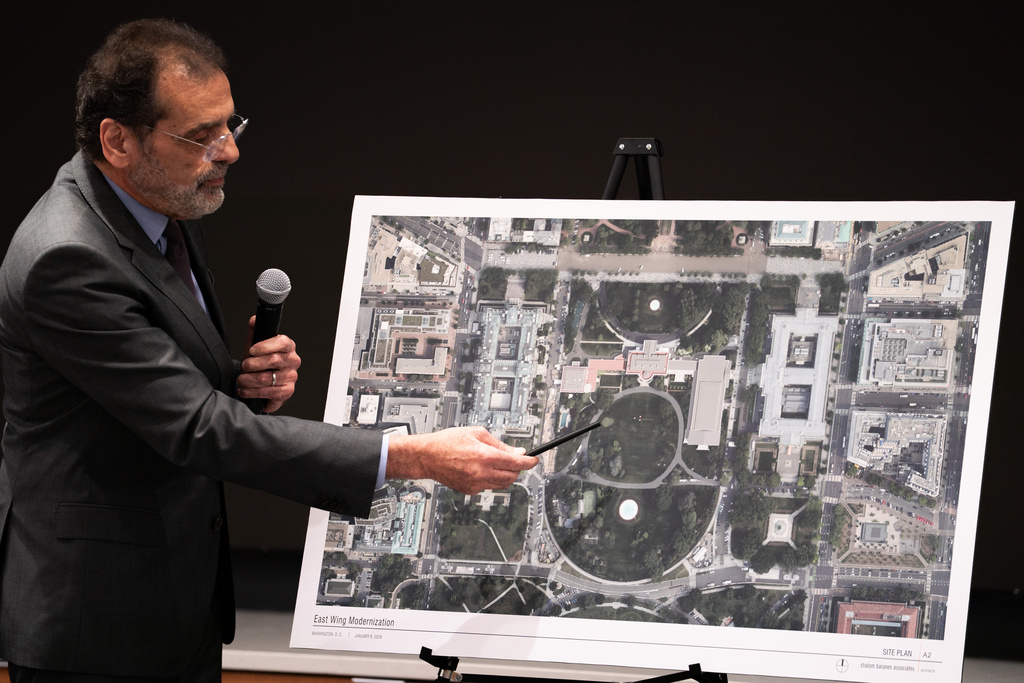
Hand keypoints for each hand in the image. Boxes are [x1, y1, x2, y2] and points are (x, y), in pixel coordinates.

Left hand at [237, 315, 301, 412]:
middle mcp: (293, 361)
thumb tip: (254, 320)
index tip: (251, 350)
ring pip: (267, 378)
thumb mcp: (255, 345)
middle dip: (252, 364)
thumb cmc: (259, 362)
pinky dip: (252, 392)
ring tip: (241, 379)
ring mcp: (291, 377)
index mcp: (288, 346)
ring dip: (248, 380)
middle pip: (273, 360)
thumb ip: (255, 331)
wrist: (260, 382)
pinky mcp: (287, 392)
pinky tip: (244, 390)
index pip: (282, 342)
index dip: (265, 346)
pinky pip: (269, 393)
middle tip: (244, 366)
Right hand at [386, 426, 538, 494]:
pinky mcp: (470, 491)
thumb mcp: (477, 433)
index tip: (535, 460)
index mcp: (485, 456)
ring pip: (502, 484)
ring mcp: (476, 484)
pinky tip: (480, 469)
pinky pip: (488, 487)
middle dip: (518, 469)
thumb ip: (499, 444)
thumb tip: (517, 451)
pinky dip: (490, 479)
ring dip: (505, 475)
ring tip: (494, 463)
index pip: (517, 463)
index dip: (529, 462)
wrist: (427, 456)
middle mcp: (482, 472)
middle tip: (515, 460)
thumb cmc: (448, 442)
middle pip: (512, 476)